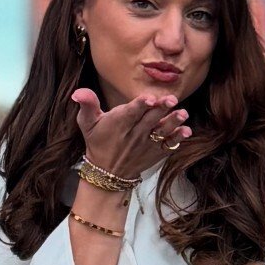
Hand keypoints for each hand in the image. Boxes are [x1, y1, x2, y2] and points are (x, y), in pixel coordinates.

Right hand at [71, 88, 191, 181]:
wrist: (107, 172)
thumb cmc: (98, 142)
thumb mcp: (87, 124)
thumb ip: (87, 105)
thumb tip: (77, 92)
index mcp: (119, 124)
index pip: (130, 113)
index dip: (140, 105)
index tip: (149, 98)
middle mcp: (134, 135)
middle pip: (149, 120)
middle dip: (161, 109)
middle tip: (172, 99)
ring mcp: (146, 144)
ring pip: (161, 132)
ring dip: (173, 123)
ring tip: (183, 114)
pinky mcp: (155, 152)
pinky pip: (168, 146)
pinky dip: (177, 139)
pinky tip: (186, 131)